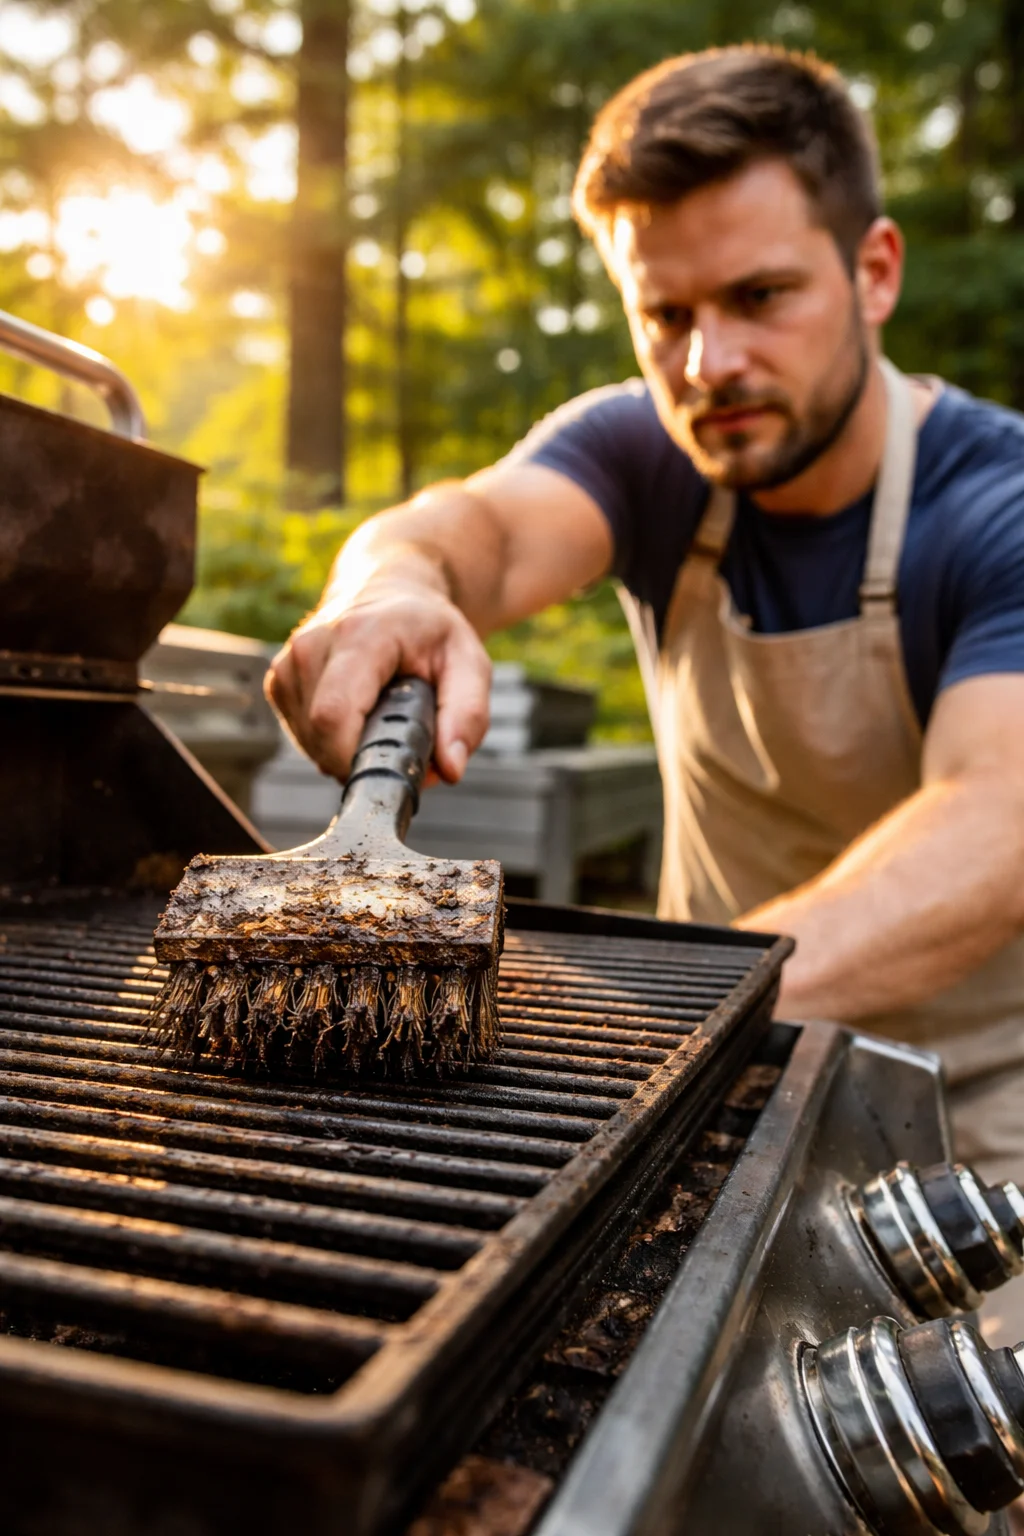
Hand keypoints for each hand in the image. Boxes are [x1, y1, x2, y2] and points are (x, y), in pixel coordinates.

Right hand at [265, 579, 491, 782]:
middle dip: (361, 759)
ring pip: (309, 742)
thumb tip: (451, 768)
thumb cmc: (429, 630)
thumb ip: (467, 714)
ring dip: (347, 751)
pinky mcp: (278, 680)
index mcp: (359, 635)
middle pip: (320, 735)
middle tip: (399, 743)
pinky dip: (330, 741)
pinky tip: (356, 717)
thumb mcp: (469, 662)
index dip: (358, 758)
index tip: (396, 765)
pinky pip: (301, 735)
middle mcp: (312, 644)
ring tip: (381, 721)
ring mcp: (288, 663)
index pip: (333, 716)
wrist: (389, 592)